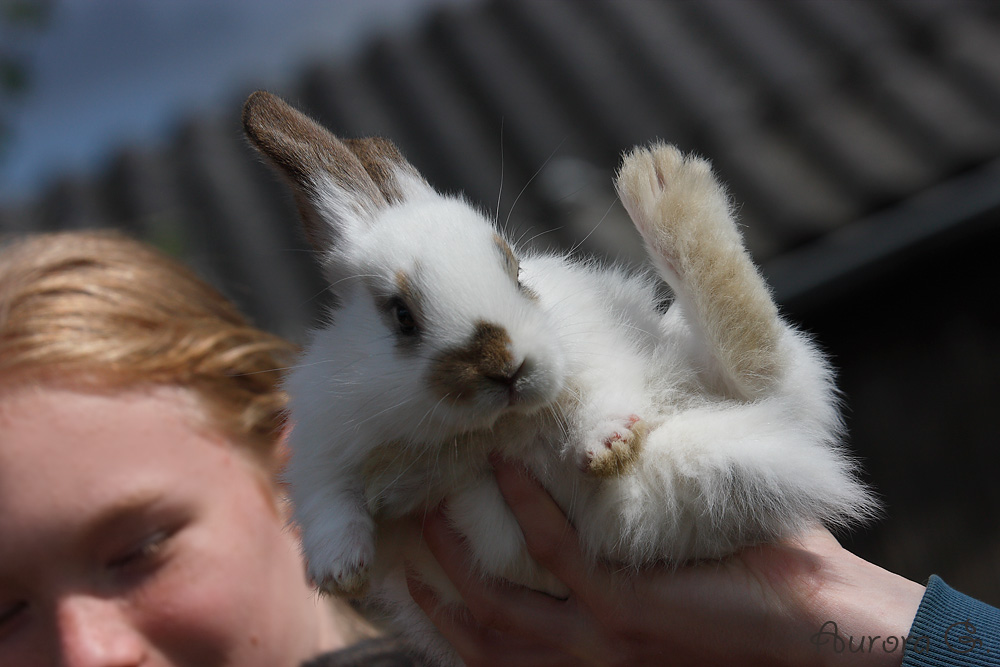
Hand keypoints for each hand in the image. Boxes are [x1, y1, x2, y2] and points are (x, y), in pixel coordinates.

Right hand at [407, 460, 923, 666]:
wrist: (830, 631)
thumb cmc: (762, 601)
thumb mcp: (674, 592)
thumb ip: (632, 559)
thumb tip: (611, 482)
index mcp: (594, 663)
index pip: (501, 655)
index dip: (451, 625)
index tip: (421, 581)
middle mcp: (588, 663)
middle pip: (480, 642)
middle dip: (433, 598)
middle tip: (400, 545)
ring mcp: (603, 641)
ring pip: (498, 609)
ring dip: (455, 561)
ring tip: (425, 512)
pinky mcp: (628, 611)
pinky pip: (555, 553)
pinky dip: (526, 506)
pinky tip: (508, 466)